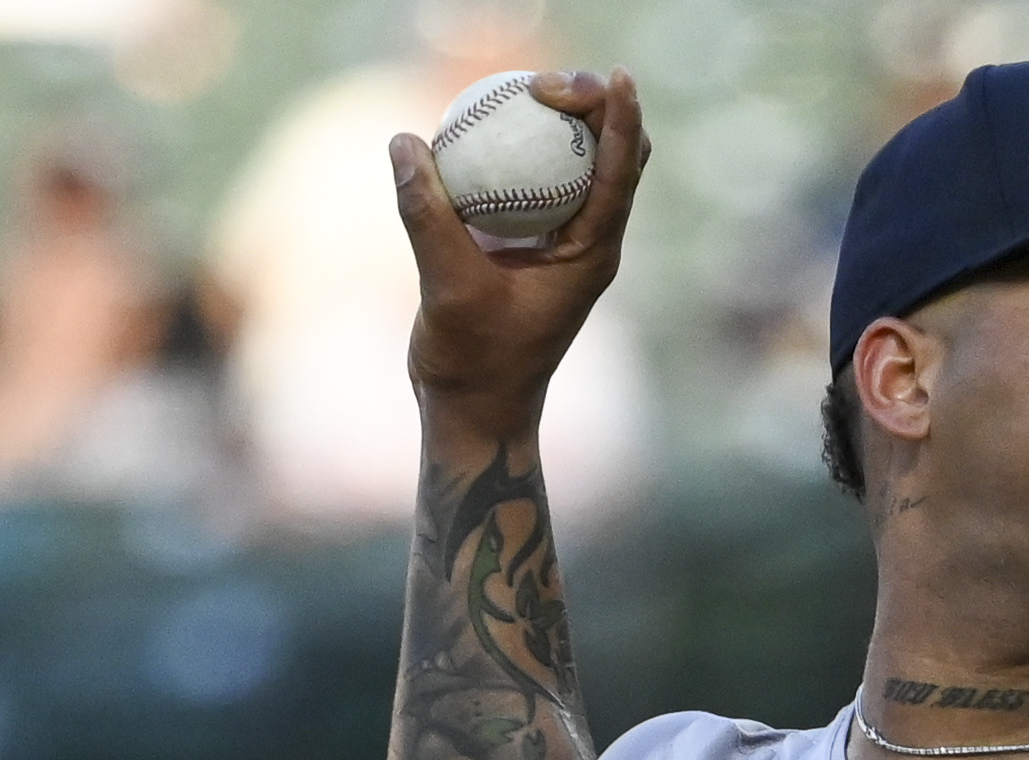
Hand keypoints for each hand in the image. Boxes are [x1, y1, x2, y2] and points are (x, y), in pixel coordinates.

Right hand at [391, 68, 652, 430]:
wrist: (475, 413)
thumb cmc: (474, 364)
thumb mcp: (447, 289)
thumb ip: (428, 215)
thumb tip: (405, 141)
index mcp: (592, 255)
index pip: (622, 171)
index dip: (623, 116)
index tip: (614, 75)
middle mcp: (588, 243)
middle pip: (616, 155)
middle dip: (599, 107)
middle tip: (545, 83)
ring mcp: (562, 244)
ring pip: (580, 165)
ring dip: (564, 123)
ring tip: (524, 89)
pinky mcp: (532, 246)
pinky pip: (535, 181)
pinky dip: (520, 150)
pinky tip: (485, 126)